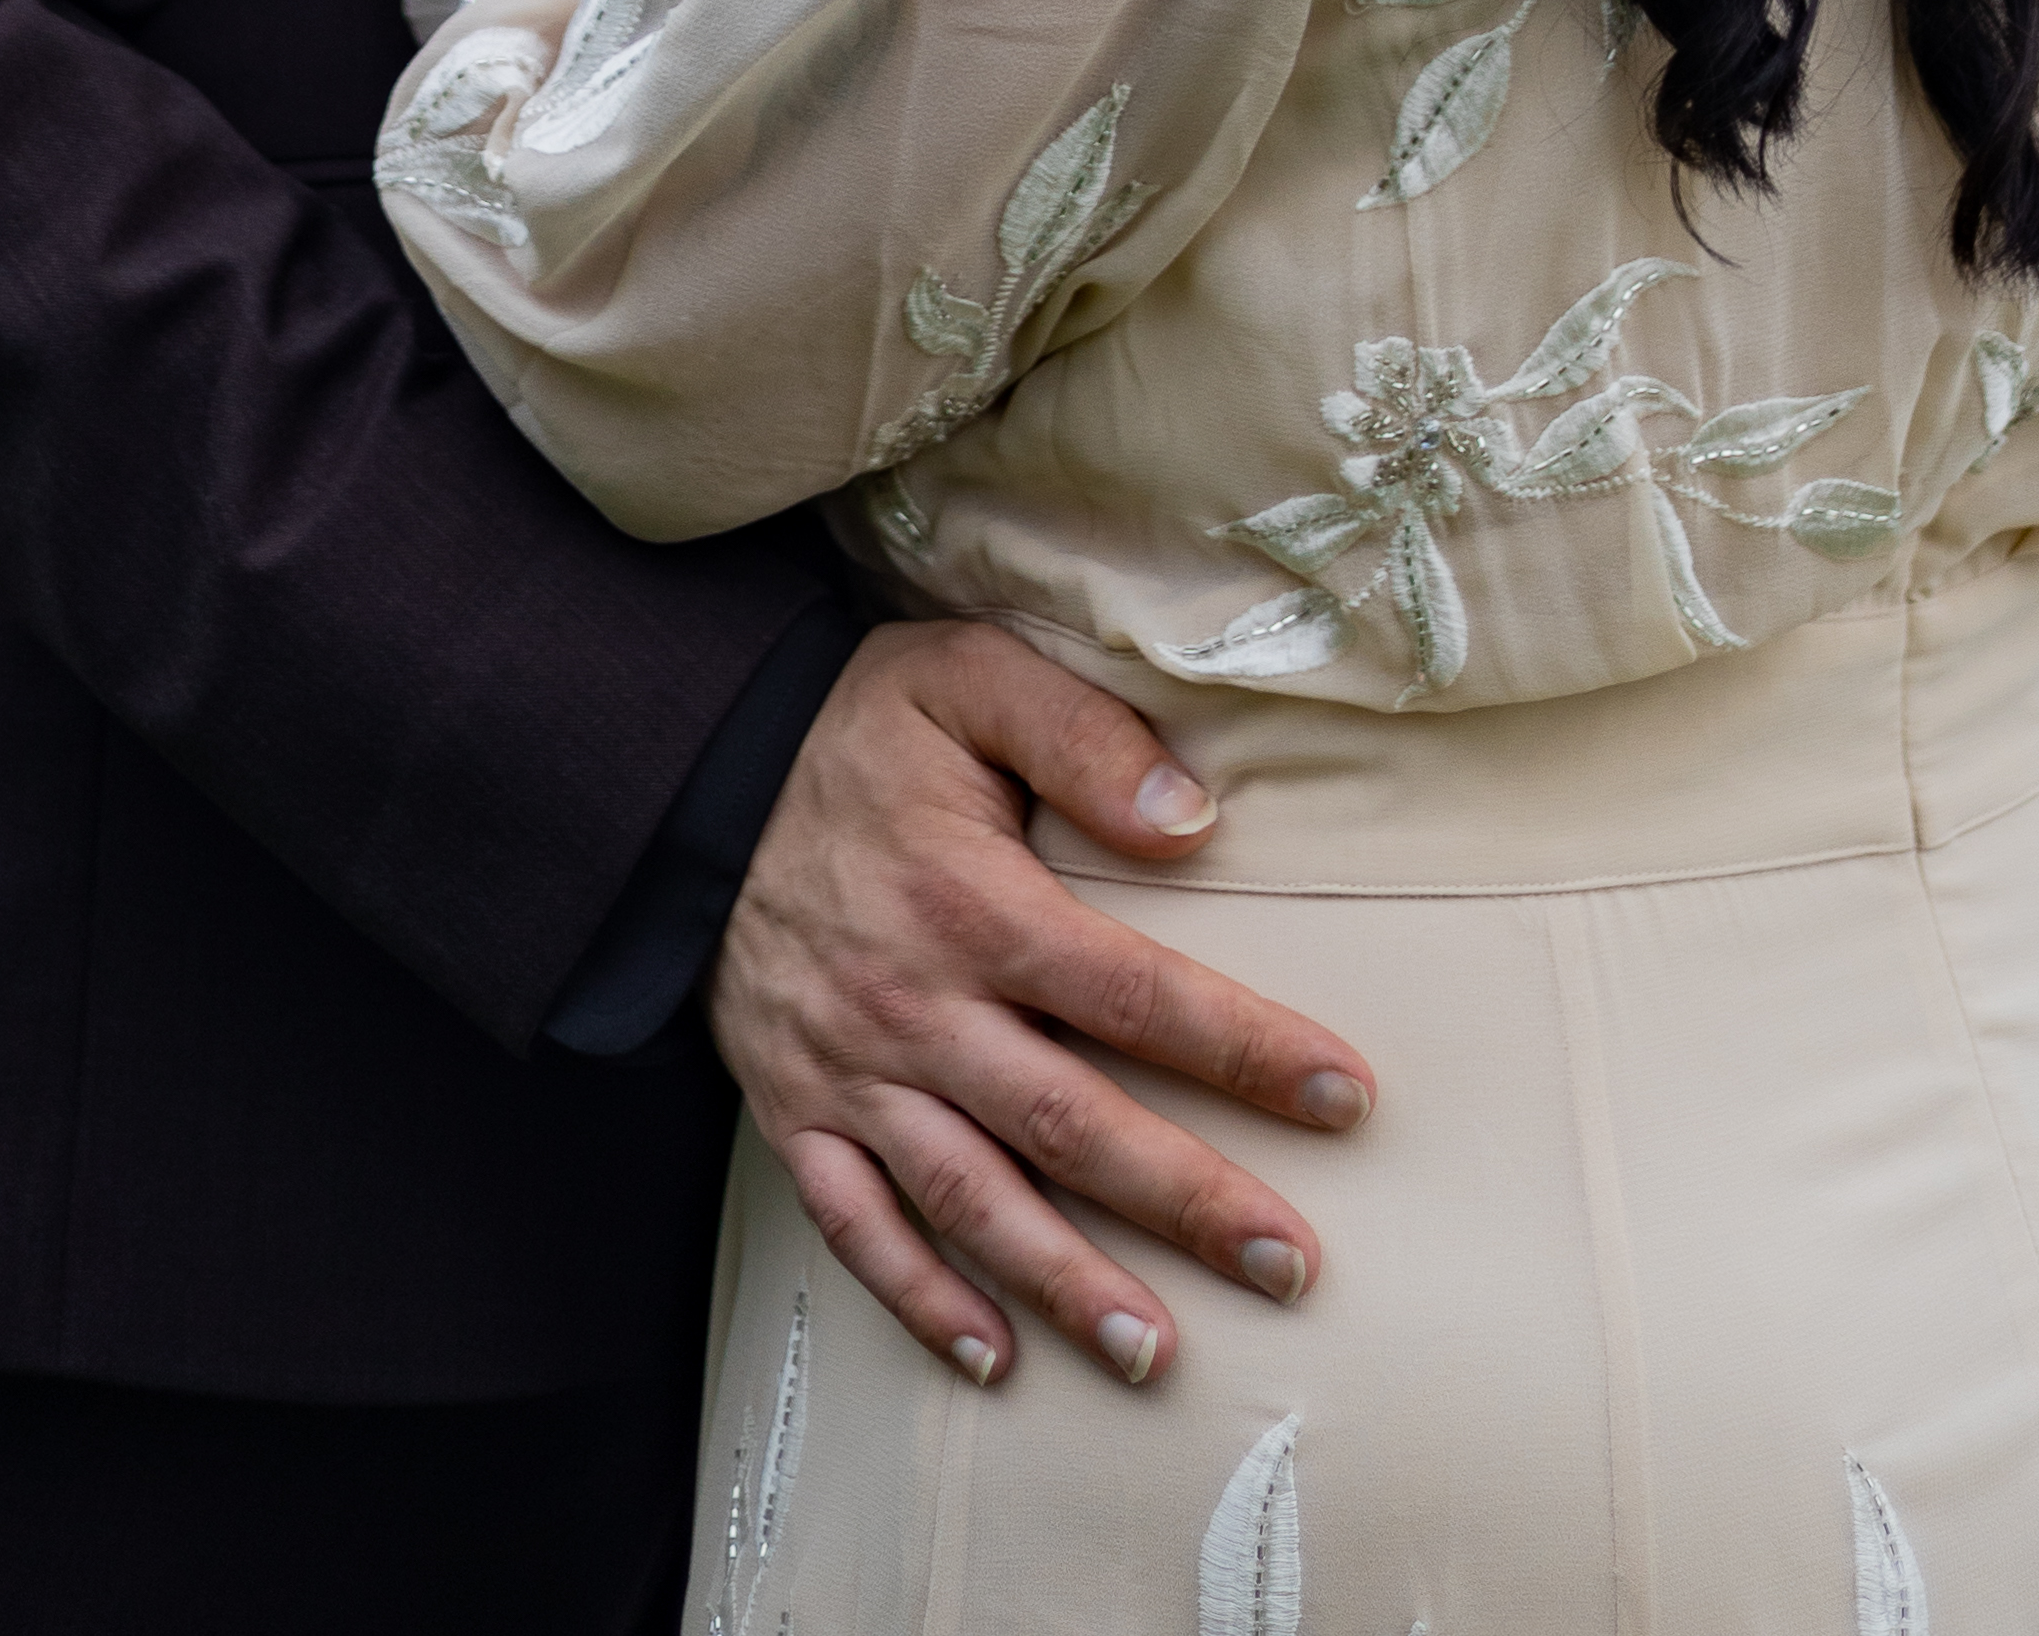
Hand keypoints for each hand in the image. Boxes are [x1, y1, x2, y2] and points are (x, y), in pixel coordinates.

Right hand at [709, 619, 1372, 1394]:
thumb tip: (1195, 817)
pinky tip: (992, 1359)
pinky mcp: (796, 1112)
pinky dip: (920, 1301)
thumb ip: (1083, 736)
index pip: (1133, 992)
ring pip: (971, 1200)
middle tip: (1289, 1265)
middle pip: (1070, 1124)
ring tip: (1156, 1353)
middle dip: (1186, 1201)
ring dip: (1065, 1283)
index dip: (1241, 1048)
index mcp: (974, 902)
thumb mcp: (969, 678)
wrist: (696, 779)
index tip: (1342, 1096)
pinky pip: (856, 1227)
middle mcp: (918, 1007)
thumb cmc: (857, 724)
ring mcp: (853, 1072)